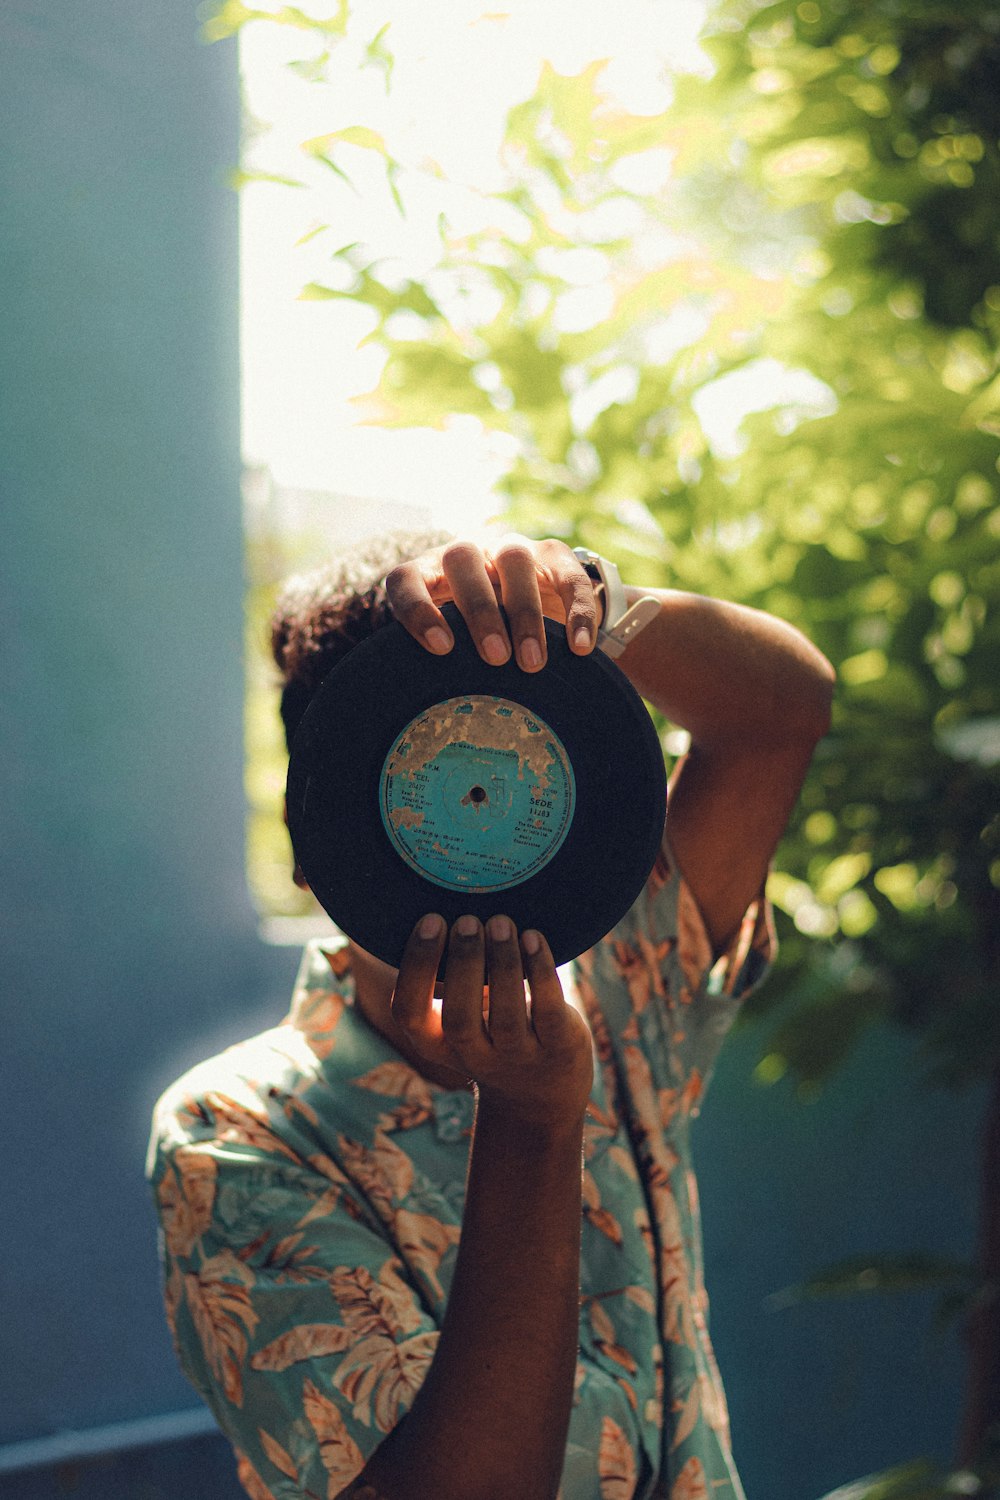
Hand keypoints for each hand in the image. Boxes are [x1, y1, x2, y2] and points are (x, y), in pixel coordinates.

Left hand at [383, 535, 600, 673]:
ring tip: (532, 663)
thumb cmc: (479, 641)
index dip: (418, 609)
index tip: (441, 648)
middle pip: (463, 560)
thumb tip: (439, 717)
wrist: (536, 605)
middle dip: (480, 612)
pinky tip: (580, 648)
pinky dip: (577, 612)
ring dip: (523, 612)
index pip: (407, 579)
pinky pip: (570, 576)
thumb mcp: (458, 648)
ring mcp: (512, 550)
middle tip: (496, 658)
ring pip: (514, 560)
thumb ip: (446, 665)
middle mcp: (468, 553)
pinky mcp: (556, 556)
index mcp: (430, 575)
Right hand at [392, 913, 593, 1128]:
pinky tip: (534, 937)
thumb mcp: (462, 1016)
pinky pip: (548, 1008)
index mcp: (437, 1044)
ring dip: (503, 962)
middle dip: (463, 963)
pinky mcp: (558, 1048)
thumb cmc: (491, 1032)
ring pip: (506, 1013)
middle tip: (468, 919)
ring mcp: (518, 1057)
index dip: (416, 967)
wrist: (539, 1095)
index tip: (431, 920)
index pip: (410, 1014)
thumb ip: (451, 977)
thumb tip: (446, 894)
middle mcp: (474, 1057)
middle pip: (459, 1018)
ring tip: (501, 921)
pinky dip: (540, 970)